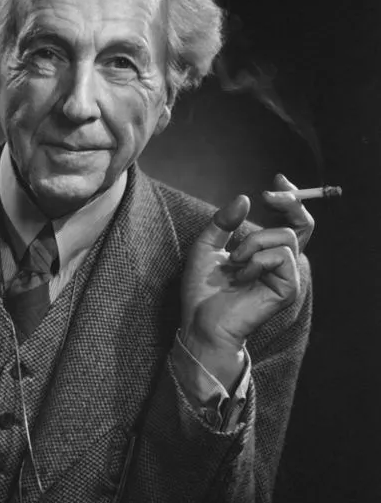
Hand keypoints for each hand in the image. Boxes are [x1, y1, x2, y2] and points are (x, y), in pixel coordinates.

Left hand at [180, 174, 313, 385]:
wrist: (200, 321)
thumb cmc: (203, 289)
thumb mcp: (206, 246)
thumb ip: (223, 223)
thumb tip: (245, 198)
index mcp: (265, 252)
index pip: (290, 221)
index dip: (290, 199)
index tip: (276, 181)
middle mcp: (280, 263)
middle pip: (303, 225)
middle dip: (289, 203)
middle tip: (268, 196)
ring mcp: (286, 276)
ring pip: (286, 237)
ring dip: (254, 243)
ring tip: (235, 262)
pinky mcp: (287, 290)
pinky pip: (281, 257)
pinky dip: (257, 261)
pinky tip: (241, 277)